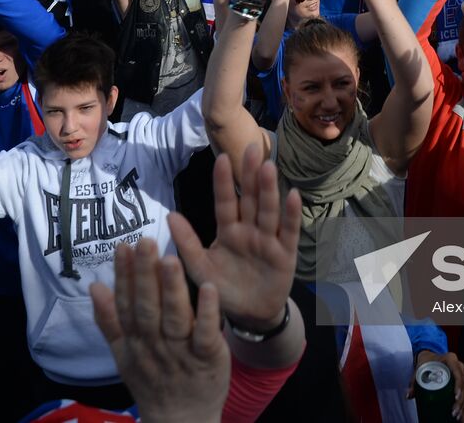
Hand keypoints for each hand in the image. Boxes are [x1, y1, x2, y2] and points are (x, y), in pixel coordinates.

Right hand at [90, 240, 229, 422]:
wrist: (181, 420)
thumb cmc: (152, 381)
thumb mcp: (123, 355)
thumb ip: (109, 320)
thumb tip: (94, 286)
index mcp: (135, 340)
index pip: (126, 304)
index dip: (124, 276)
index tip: (123, 246)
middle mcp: (155, 344)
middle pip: (148, 307)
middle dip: (145, 274)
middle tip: (145, 241)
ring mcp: (182, 351)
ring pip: (175, 317)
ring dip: (172, 288)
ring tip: (171, 259)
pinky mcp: (209, 357)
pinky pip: (207, 334)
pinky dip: (208, 312)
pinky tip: (209, 288)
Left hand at [169, 142, 300, 329]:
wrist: (248, 317)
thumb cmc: (222, 290)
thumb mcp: (200, 269)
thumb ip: (188, 243)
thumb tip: (170, 215)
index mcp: (228, 231)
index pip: (225, 202)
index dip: (224, 183)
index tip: (222, 159)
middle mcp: (249, 230)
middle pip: (250, 199)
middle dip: (250, 174)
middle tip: (252, 147)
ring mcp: (268, 241)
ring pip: (269, 211)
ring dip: (269, 189)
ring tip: (268, 167)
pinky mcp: (286, 254)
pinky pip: (289, 232)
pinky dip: (291, 214)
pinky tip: (293, 194)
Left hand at [410, 349, 463, 420]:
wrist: (429, 356)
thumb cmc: (426, 360)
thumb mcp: (419, 369)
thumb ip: (414, 382)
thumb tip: (409, 395)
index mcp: (451, 359)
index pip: (458, 374)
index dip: (458, 386)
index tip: (455, 398)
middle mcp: (458, 366)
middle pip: (462, 385)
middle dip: (460, 401)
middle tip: (454, 412)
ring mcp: (461, 374)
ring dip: (462, 405)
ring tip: (457, 417)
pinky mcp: (460, 381)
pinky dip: (463, 405)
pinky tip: (462, 416)